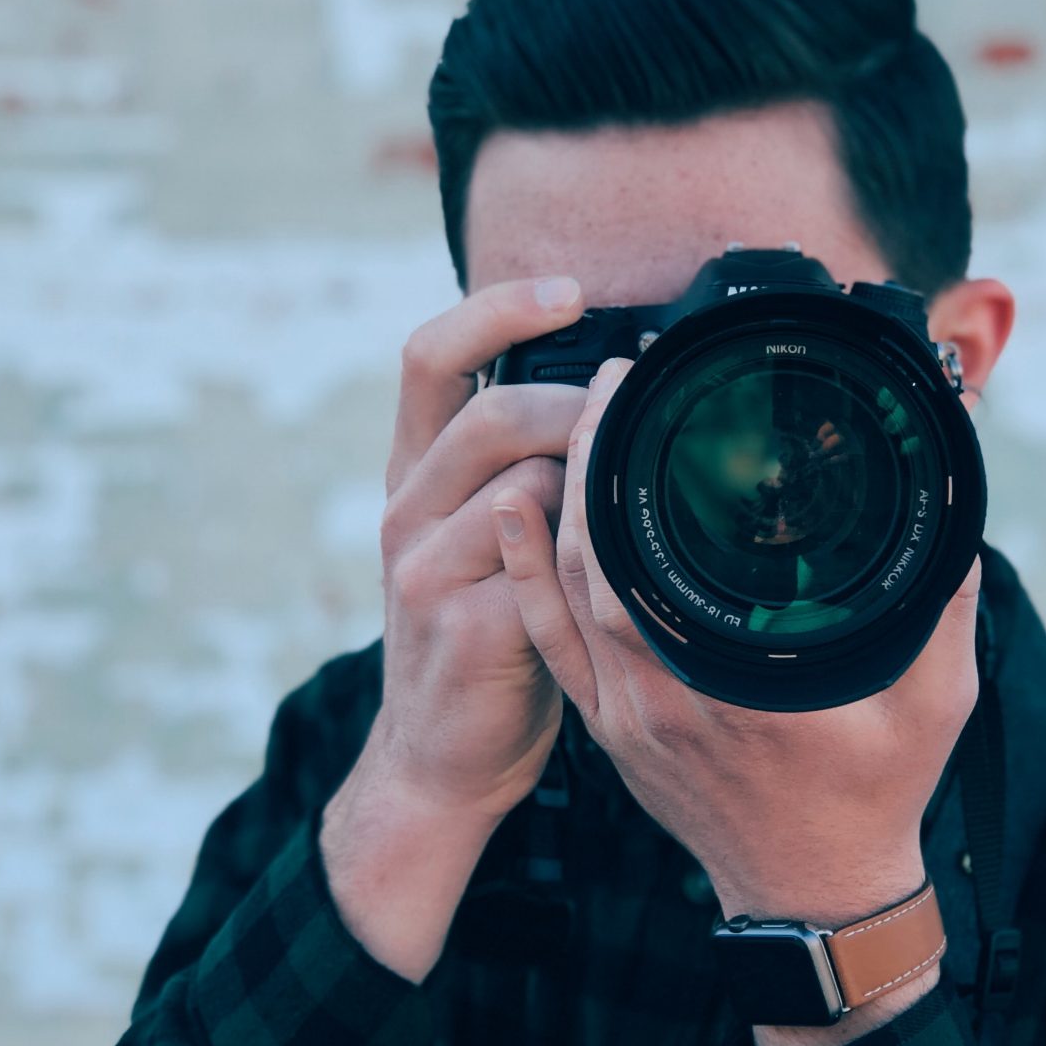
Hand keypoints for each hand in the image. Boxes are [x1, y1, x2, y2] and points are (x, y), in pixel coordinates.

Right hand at [356, 275, 593, 826]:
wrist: (442, 754)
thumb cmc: (489, 633)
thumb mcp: (483, 538)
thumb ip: (521, 467)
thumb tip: (610, 392)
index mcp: (414, 474)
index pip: (432, 355)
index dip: (498, 308)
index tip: (572, 291)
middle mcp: (406, 510)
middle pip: (497, 413)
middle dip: (583, 412)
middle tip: (639, 433)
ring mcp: (424, 568)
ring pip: (529, 486)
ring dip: (594, 495)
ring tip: (633, 524)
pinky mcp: (463, 626)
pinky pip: (545, 567)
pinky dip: (595, 563)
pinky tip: (628, 579)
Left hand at [489, 356, 985, 931]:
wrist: (817, 895)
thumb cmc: (877, 795)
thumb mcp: (934, 698)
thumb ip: (943, 599)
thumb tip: (955, 503)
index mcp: (731, 686)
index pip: (643, 551)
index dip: (620, 460)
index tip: (634, 384)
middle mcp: (660, 700)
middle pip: (587, 558)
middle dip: (584, 456)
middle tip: (602, 381)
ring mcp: (625, 720)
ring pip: (558, 595)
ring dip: (552, 504)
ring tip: (565, 423)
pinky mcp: (609, 734)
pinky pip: (550, 644)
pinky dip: (525, 576)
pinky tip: (514, 515)